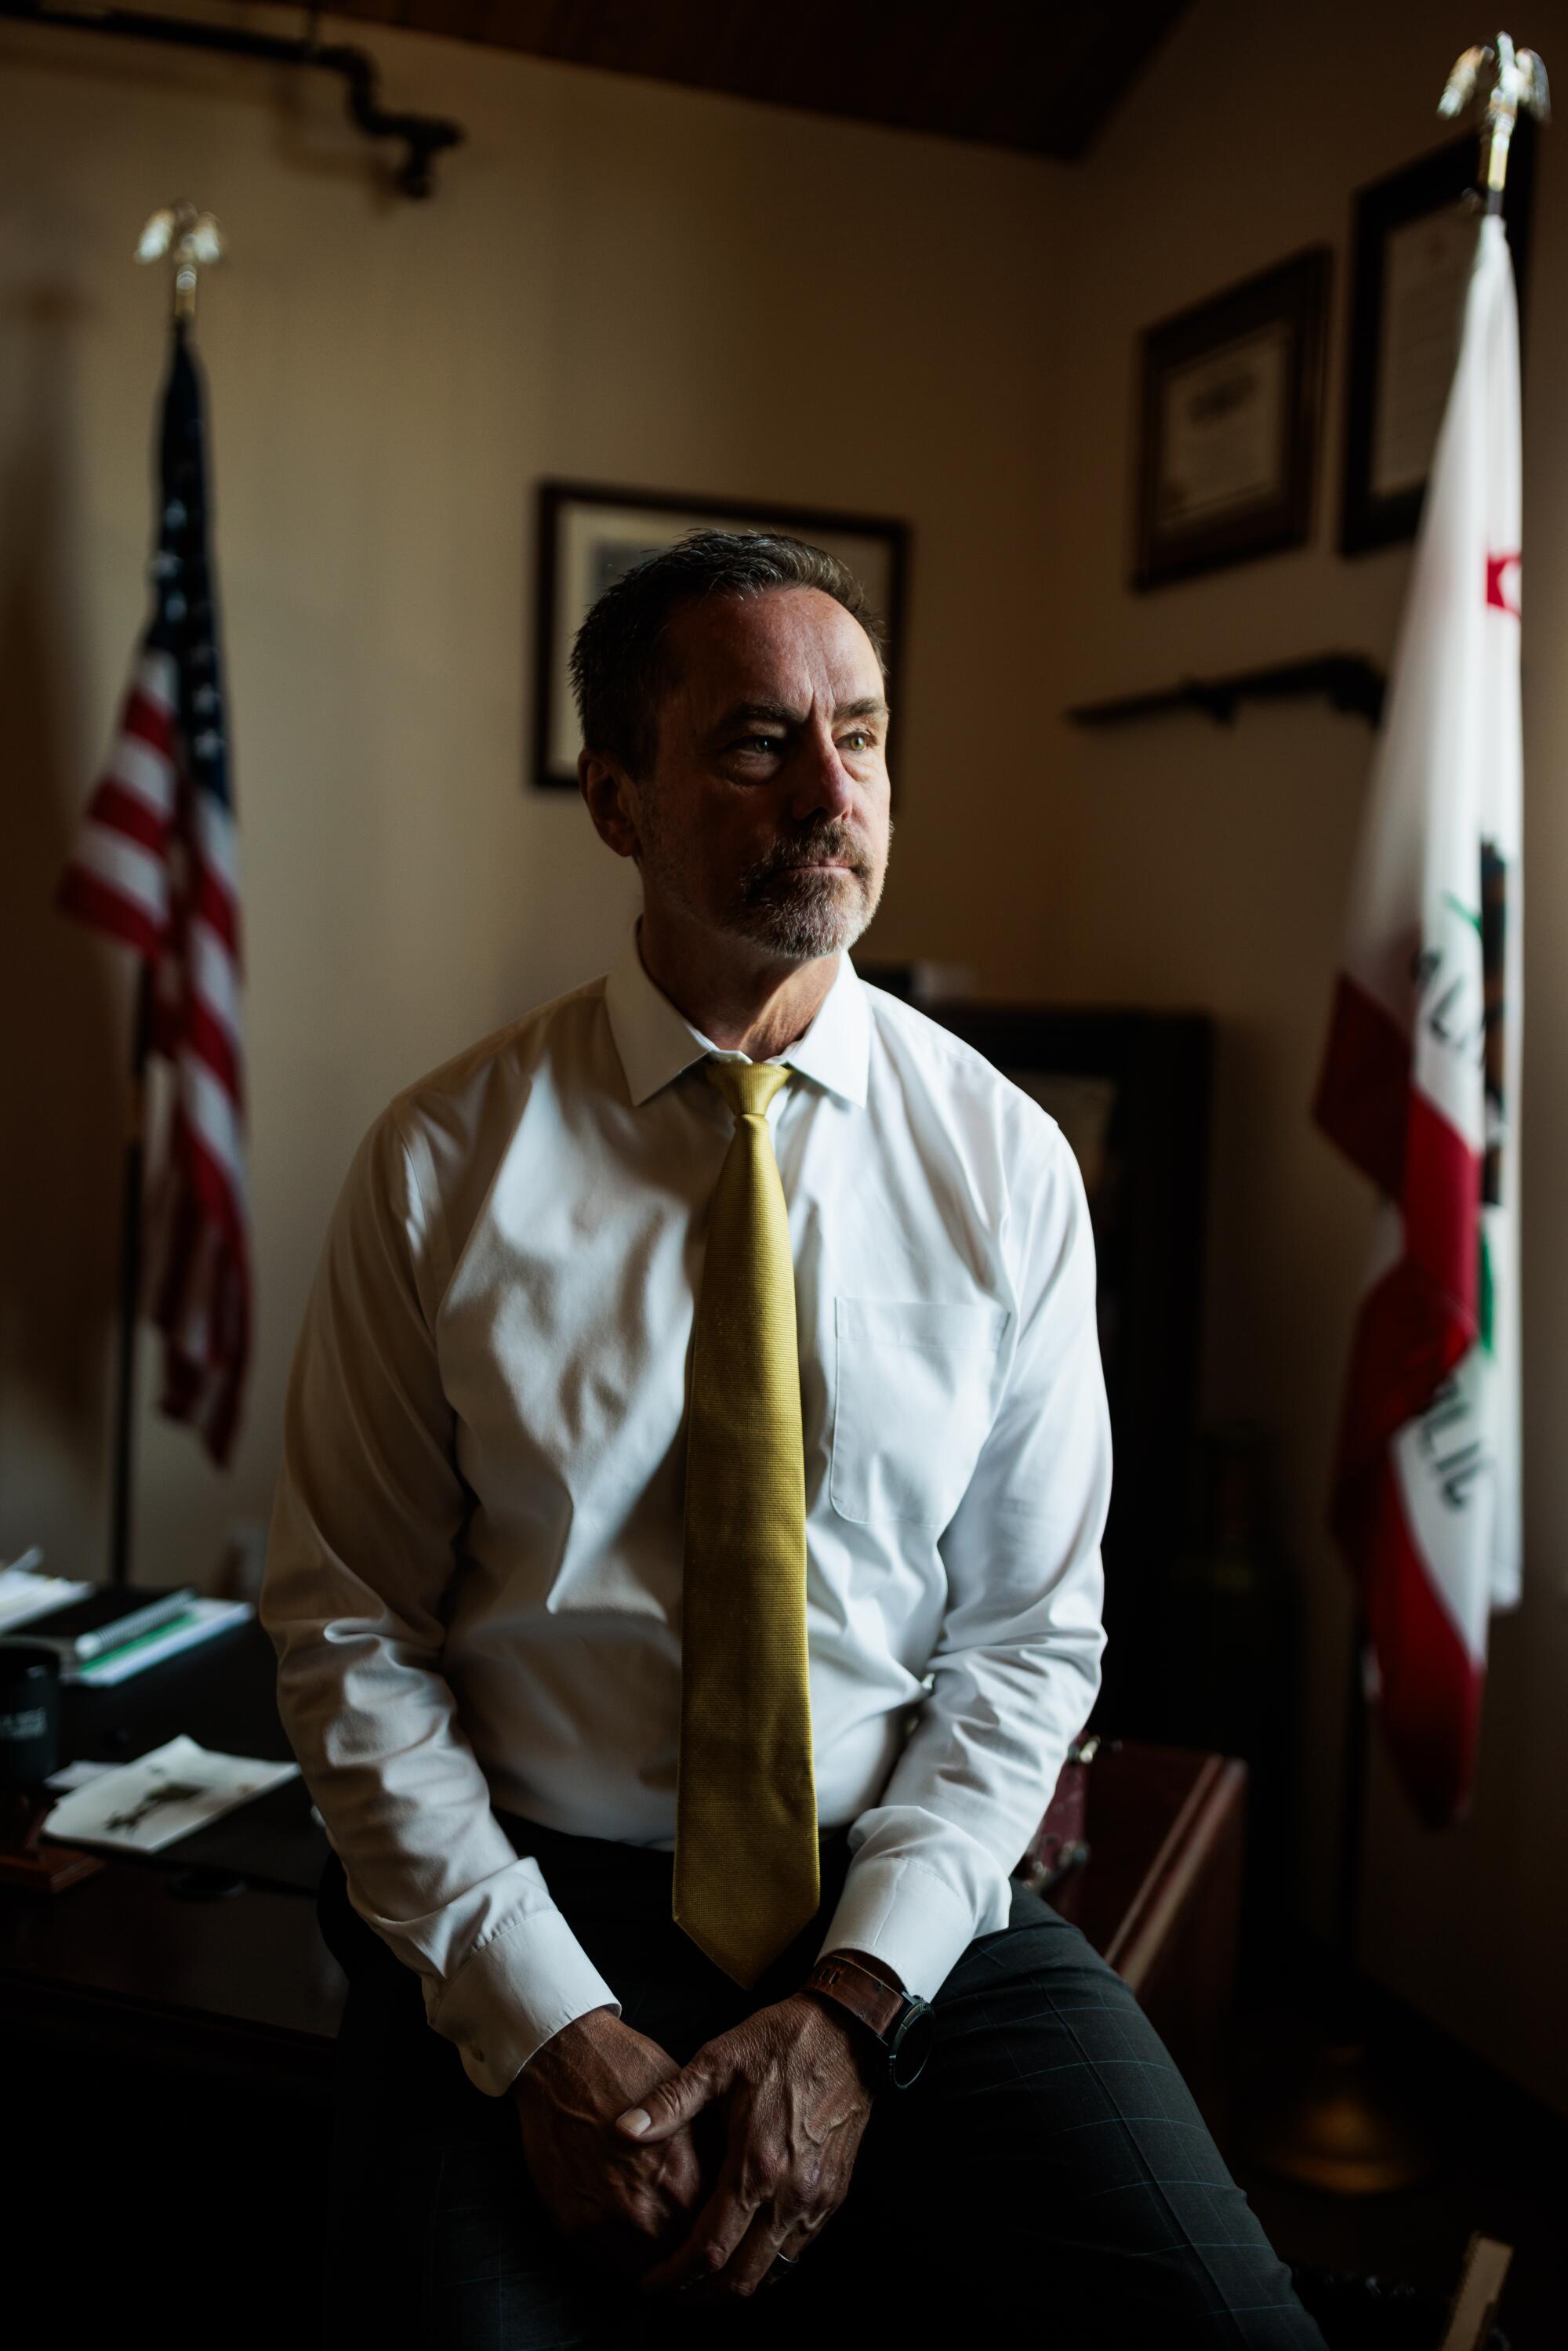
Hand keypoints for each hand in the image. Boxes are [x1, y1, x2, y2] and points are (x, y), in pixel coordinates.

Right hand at [512, 2006, 707, 2282]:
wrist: (565, 2059)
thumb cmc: (630, 2072)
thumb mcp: (689, 2105)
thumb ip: (710, 2158)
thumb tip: (733, 2189)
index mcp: (686, 2179)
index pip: (715, 2237)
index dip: (721, 2242)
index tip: (722, 2244)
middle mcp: (650, 2210)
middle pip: (683, 2263)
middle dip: (692, 2265)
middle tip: (696, 2265)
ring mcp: (608, 2223)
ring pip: (646, 2274)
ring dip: (657, 2271)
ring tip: (666, 2264)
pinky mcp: (574, 2226)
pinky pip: (607, 2267)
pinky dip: (621, 2263)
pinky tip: (631, 2247)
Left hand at [614, 1991, 876, 2301]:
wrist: (847, 2031)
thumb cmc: (781, 2041)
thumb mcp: (718, 2060)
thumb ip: (670, 2101)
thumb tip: (623, 2129)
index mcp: (756, 2164)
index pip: (710, 2249)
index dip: (676, 2276)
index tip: (650, 2282)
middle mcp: (790, 2194)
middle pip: (742, 2278)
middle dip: (701, 2295)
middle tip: (672, 2290)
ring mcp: (817, 2199)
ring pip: (773, 2273)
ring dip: (736, 2285)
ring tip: (703, 2279)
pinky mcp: (834, 2195)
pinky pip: (798, 2252)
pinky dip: (767, 2265)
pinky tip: (745, 2250)